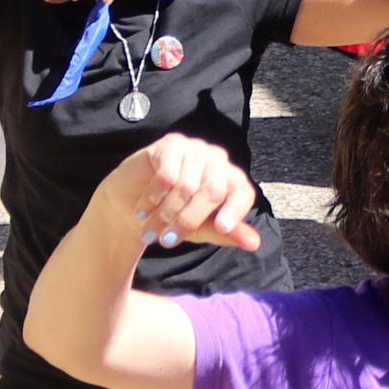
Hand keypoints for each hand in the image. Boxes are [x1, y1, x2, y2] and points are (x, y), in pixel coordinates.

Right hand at [85, 132, 262, 250]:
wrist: (134, 203)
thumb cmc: (175, 216)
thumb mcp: (202, 229)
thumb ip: (227, 234)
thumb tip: (254, 244)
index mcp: (231, 180)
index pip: (242, 192)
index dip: (235, 210)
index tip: (222, 228)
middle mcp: (218, 161)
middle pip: (212, 191)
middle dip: (187, 221)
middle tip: (167, 241)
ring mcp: (196, 149)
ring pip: (186, 186)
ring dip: (164, 214)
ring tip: (149, 231)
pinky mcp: (172, 144)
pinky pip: (167, 175)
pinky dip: (153, 197)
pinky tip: (143, 209)